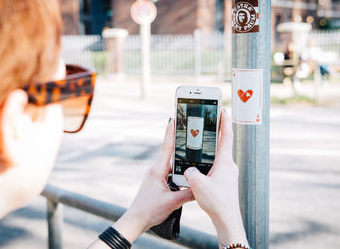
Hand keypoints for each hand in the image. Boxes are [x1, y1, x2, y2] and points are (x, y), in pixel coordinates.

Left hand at [112, 118, 192, 242]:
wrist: (136, 220)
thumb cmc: (149, 210)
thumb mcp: (173, 202)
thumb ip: (189, 194)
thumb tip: (202, 187)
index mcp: (157, 170)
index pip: (166, 147)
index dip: (170, 132)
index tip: (173, 119)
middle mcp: (156, 170)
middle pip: (171, 153)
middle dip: (181, 144)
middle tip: (191, 134)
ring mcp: (156, 176)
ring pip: (172, 165)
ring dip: (181, 161)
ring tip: (193, 155)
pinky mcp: (158, 182)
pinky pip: (170, 173)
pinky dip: (178, 172)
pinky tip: (187, 176)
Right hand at [184, 110, 247, 247]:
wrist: (227, 220)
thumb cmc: (217, 202)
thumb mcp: (198, 184)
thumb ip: (190, 172)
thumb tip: (189, 170)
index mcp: (225, 162)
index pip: (226, 136)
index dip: (224, 121)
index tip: (222, 109)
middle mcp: (228, 166)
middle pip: (222, 144)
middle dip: (215, 133)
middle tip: (209, 122)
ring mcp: (227, 174)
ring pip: (217, 157)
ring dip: (210, 150)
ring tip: (200, 144)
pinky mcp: (224, 181)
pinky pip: (215, 167)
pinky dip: (208, 163)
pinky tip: (199, 167)